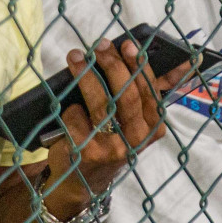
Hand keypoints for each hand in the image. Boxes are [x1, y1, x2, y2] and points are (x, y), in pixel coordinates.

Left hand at [44, 40, 188, 201]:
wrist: (82, 179)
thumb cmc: (107, 137)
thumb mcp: (130, 120)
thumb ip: (141, 91)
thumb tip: (157, 55)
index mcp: (153, 127)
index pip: (151, 91)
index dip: (139, 65)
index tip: (127, 43)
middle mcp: (138, 139)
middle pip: (127, 95)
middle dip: (111, 64)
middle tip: (98, 46)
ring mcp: (114, 148)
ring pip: (102, 104)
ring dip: (86, 75)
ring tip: (75, 57)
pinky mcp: (89, 153)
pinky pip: (77, 118)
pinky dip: (69, 109)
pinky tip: (65, 106)